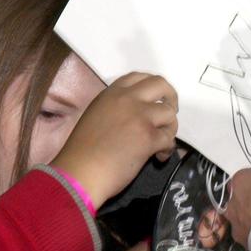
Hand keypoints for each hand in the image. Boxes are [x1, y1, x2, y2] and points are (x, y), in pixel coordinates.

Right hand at [51, 72, 177, 207]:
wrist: (80, 174)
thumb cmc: (82, 152)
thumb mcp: (95, 116)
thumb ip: (116, 108)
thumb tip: (138, 114)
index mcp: (111, 94)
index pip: (138, 76)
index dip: (153, 87)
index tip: (156, 99)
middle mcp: (127, 99)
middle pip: (160, 84)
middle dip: (170, 98)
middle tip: (168, 115)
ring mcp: (139, 116)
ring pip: (169, 113)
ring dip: (170, 128)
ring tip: (161, 143)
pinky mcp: (148, 136)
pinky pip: (169, 138)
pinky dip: (167, 148)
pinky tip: (159, 157)